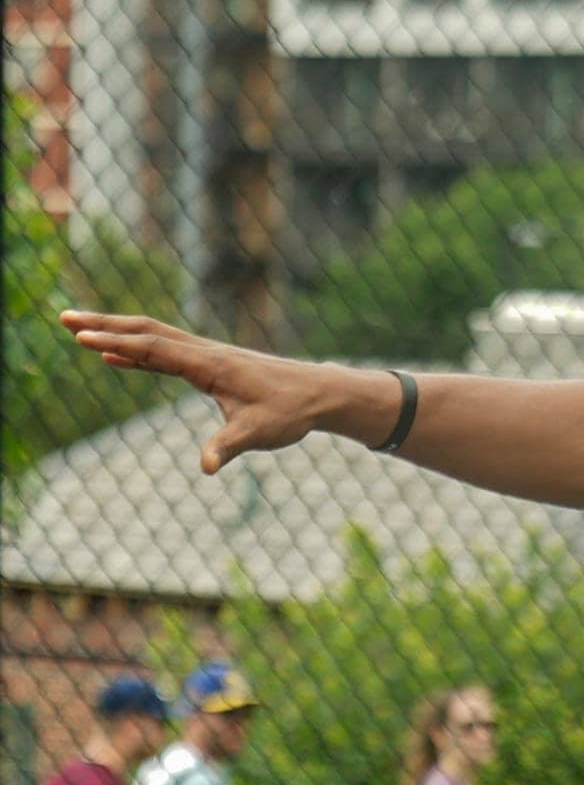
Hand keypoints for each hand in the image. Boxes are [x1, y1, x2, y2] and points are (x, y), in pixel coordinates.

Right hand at [61, 311, 341, 473]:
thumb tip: (206, 467)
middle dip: (104, 324)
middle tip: (63, 317)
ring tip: (79, 330)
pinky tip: (116, 357)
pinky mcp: (211, 364)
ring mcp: (207, 355)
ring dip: (117, 332)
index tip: (82, 337)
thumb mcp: (258, 434)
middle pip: (147, 331)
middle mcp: (205, 353)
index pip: (156, 348)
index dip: (118, 343)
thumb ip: (228, 446)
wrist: (318, 394)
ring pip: (155, 336)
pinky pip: (166, 352)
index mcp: (210, 365)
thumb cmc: (289, 413)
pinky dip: (138, 351)